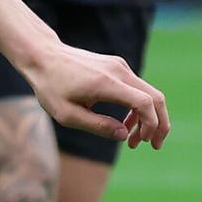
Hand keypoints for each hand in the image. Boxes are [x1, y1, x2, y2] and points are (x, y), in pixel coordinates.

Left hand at [24, 42, 169, 150]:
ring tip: (133, 140)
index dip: (151, 124)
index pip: (144, 103)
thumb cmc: (50, 86)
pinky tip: (125, 124)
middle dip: (159, 124)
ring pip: (148, 93)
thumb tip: (124, 135)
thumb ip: (97, 126)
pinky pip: (136, 88)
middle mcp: (119, 71)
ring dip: (147, 118)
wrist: (42, 56)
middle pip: (156, 97)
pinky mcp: (116, 66)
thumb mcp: (66, 114)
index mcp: (107, 83)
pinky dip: (137, 107)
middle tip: (154, 145)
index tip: (143, 142)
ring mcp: (119, 66)